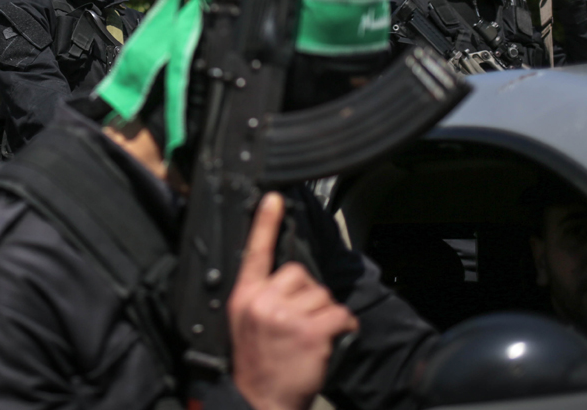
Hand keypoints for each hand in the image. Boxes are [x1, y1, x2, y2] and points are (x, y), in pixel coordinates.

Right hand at [229, 193, 358, 409]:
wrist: (259, 403)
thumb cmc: (257, 367)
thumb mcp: (244, 325)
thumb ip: (260, 298)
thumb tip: (287, 281)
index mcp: (244, 297)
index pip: (254, 252)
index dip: (264, 223)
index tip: (274, 198)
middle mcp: (263, 301)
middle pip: (301, 274)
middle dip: (307, 296)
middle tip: (296, 327)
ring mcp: (286, 315)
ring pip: (322, 295)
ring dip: (324, 316)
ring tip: (306, 341)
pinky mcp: (310, 330)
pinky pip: (339, 314)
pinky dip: (342, 328)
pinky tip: (327, 344)